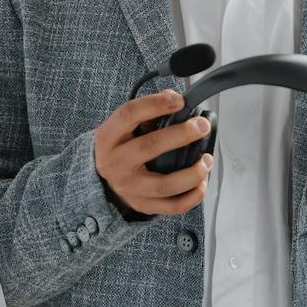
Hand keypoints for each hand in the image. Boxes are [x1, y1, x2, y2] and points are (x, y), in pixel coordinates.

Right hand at [95, 91, 211, 217]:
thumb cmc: (119, 147)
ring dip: (192, 173)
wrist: (100, 179)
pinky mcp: (143, 205)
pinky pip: (173, 206)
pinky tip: (202, 183)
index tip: (179, 100)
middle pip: (149, 147)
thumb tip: (178, 103)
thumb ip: (146, 114)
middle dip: (181, 135)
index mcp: (109, 137)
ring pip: (165, 184)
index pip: (129, 115)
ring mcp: (129, 188)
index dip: (155, 104)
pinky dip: (193, 196)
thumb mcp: (121, 127)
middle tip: (202, 126)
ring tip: (207, 160)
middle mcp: (116, 163)